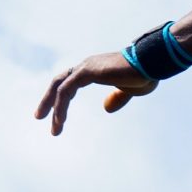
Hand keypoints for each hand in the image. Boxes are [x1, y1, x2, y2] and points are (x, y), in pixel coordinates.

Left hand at [35, 51, 157, 135]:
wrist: (152, 62)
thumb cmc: (145, 74)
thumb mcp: (130, 91)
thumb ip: (117, 98)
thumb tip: (106, 108)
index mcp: (94, 70)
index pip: (70, 83)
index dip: (61, 98)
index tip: (56, 115)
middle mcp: (86, 66)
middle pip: (59, 83)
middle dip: (48, 100)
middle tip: (39, 117)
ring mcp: (85, 67)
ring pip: (60, 88)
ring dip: (53, 109)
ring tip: (54, 129)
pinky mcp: (87, 72)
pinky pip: (66, 90)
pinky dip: (60, 106)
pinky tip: (59, 120)